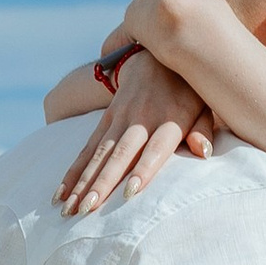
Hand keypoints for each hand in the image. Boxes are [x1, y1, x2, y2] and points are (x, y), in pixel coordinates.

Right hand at [57, 49, 216, 214]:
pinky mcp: (107, 118)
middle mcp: (141, 118)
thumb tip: (202, 151)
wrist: (157, 55)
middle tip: (87, 209)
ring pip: (99, 153)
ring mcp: (120, 117)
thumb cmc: (188, 89)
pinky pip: (88, 148)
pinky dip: (74, 171)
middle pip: (120, 154)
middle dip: (103, 183)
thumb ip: (203, 129)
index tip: (130, 193)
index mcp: (170, 119)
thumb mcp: (204, 105)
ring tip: (68, 208)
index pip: (156, 149)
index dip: (143, 170)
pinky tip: (61, 192)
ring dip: (82, 182)